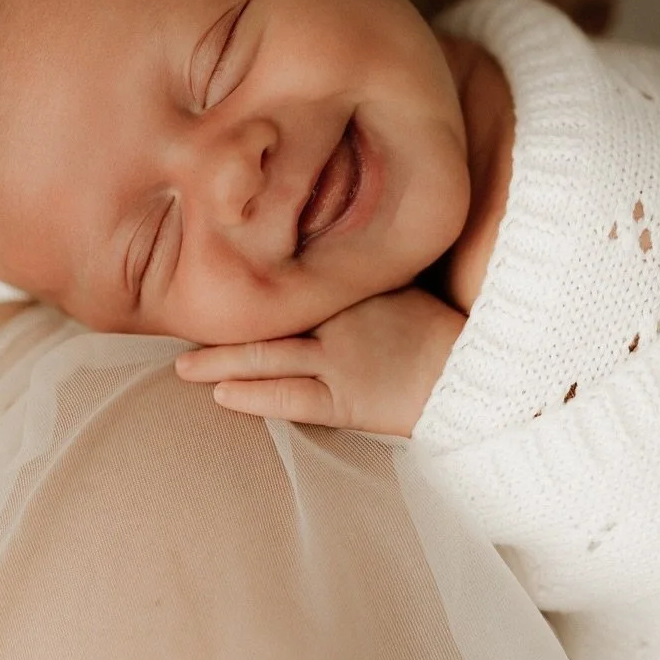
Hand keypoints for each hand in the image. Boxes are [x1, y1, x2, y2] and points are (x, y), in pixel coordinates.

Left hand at [175, 288, 465, 436]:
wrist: (481, 373)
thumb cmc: (444, 330)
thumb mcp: (401, 284)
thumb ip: (361, 274)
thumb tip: (325, 260)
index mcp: (351, 285)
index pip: (288, 281)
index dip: (248, 283)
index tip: (211, 277)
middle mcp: (339, 316)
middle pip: (266, 317)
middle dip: (219, 322)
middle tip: (177, 321)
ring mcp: (341, 358)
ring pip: (266, 357)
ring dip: (219, 361)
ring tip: (182, 367)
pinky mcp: (348, 400)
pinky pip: (291, 399)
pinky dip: (253, 395)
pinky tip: (222, 394)